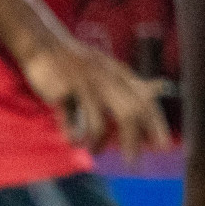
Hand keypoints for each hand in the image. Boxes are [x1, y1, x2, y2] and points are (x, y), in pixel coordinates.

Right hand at [18, 36, 170, 161]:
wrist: (43, 44)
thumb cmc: (76, 59)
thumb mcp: (110, 66)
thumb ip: (133, 80)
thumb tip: (161, 87)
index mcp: (119, 73)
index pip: (145, 101)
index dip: (155, 125)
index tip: (161, 147)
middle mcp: (106, 80)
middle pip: (128, 114)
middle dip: (132, 141)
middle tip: (132, 161)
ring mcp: (84, 86)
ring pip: (99, 122)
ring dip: (99, 142)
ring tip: (94, 152)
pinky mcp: (62, 93)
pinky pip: (71, 121)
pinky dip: (73, 136)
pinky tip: (73, 141)